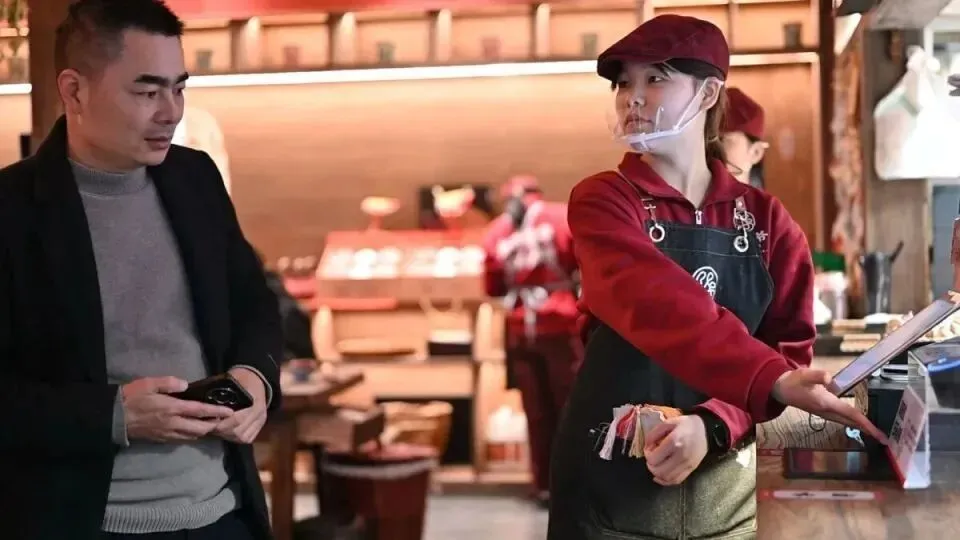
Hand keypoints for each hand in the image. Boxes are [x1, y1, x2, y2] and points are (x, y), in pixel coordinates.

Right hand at [123, 376, 234, 442]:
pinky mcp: (162, 439)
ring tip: (213, 424)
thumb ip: (169, 383)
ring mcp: (168, 433)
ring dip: (205, 431)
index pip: (200, 411)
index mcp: (172, 408)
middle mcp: (173, 423)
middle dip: (215, 424)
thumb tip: (186, 384)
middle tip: (224, 419)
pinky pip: (183, 440)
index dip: (217, 412)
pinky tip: (196, 430)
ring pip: (193, 436)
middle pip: (201, 428)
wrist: (114, 418)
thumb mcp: (149, 383)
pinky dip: (193, 436)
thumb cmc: (132, 397)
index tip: (230, 412)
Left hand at [211, 368, 268, 443]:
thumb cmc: (241, 379)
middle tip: (209, 426)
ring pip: (241, 437)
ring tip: (215, 429)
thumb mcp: (232, 381)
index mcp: (255, 402)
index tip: (209, 420)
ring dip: (226, 435)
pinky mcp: (258, 428)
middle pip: (238, 431)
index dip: (222, 422)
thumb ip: (221, 392)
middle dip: (221, 431)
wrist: (256, 379)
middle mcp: (260, 415)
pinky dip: (234, 438)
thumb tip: (205, 402)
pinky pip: (246, 439)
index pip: (237, 419)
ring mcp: (260, 422)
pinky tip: (225, 432)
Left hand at [643, 415, 708, 485]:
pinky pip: (677, 480)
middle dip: (651, 465)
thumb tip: (646, 446)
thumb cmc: (686, 424)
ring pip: (667, 478)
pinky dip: (666, 481)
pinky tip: (660, 476)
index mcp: (674, 442)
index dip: (647, 454)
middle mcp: (681, 456)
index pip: (653, 458)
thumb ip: (654, 433)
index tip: (650, 448)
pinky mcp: (691, 469)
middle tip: (652, 458)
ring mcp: (687, 464)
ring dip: (657, 474)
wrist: (706, 430)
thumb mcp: (668, 422)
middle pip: (659, 470)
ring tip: (657, 465)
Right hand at [772, 368, 887, 443]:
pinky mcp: (823, 411)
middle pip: (852, 422)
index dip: (868, 425)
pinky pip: (842, 419)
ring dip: (861, 427)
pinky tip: (857, 421)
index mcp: (827, 404)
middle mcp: (828, 411)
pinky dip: (853, 422)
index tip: (880, 436)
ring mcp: (825, 413)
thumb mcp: (804, 375)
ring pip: (847, 422)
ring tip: (875, 432)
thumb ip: (817, 376)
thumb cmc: (793, 382)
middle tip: (885, 439)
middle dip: (868, 430)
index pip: (852, 415)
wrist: (780, 389)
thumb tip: (829, 379)